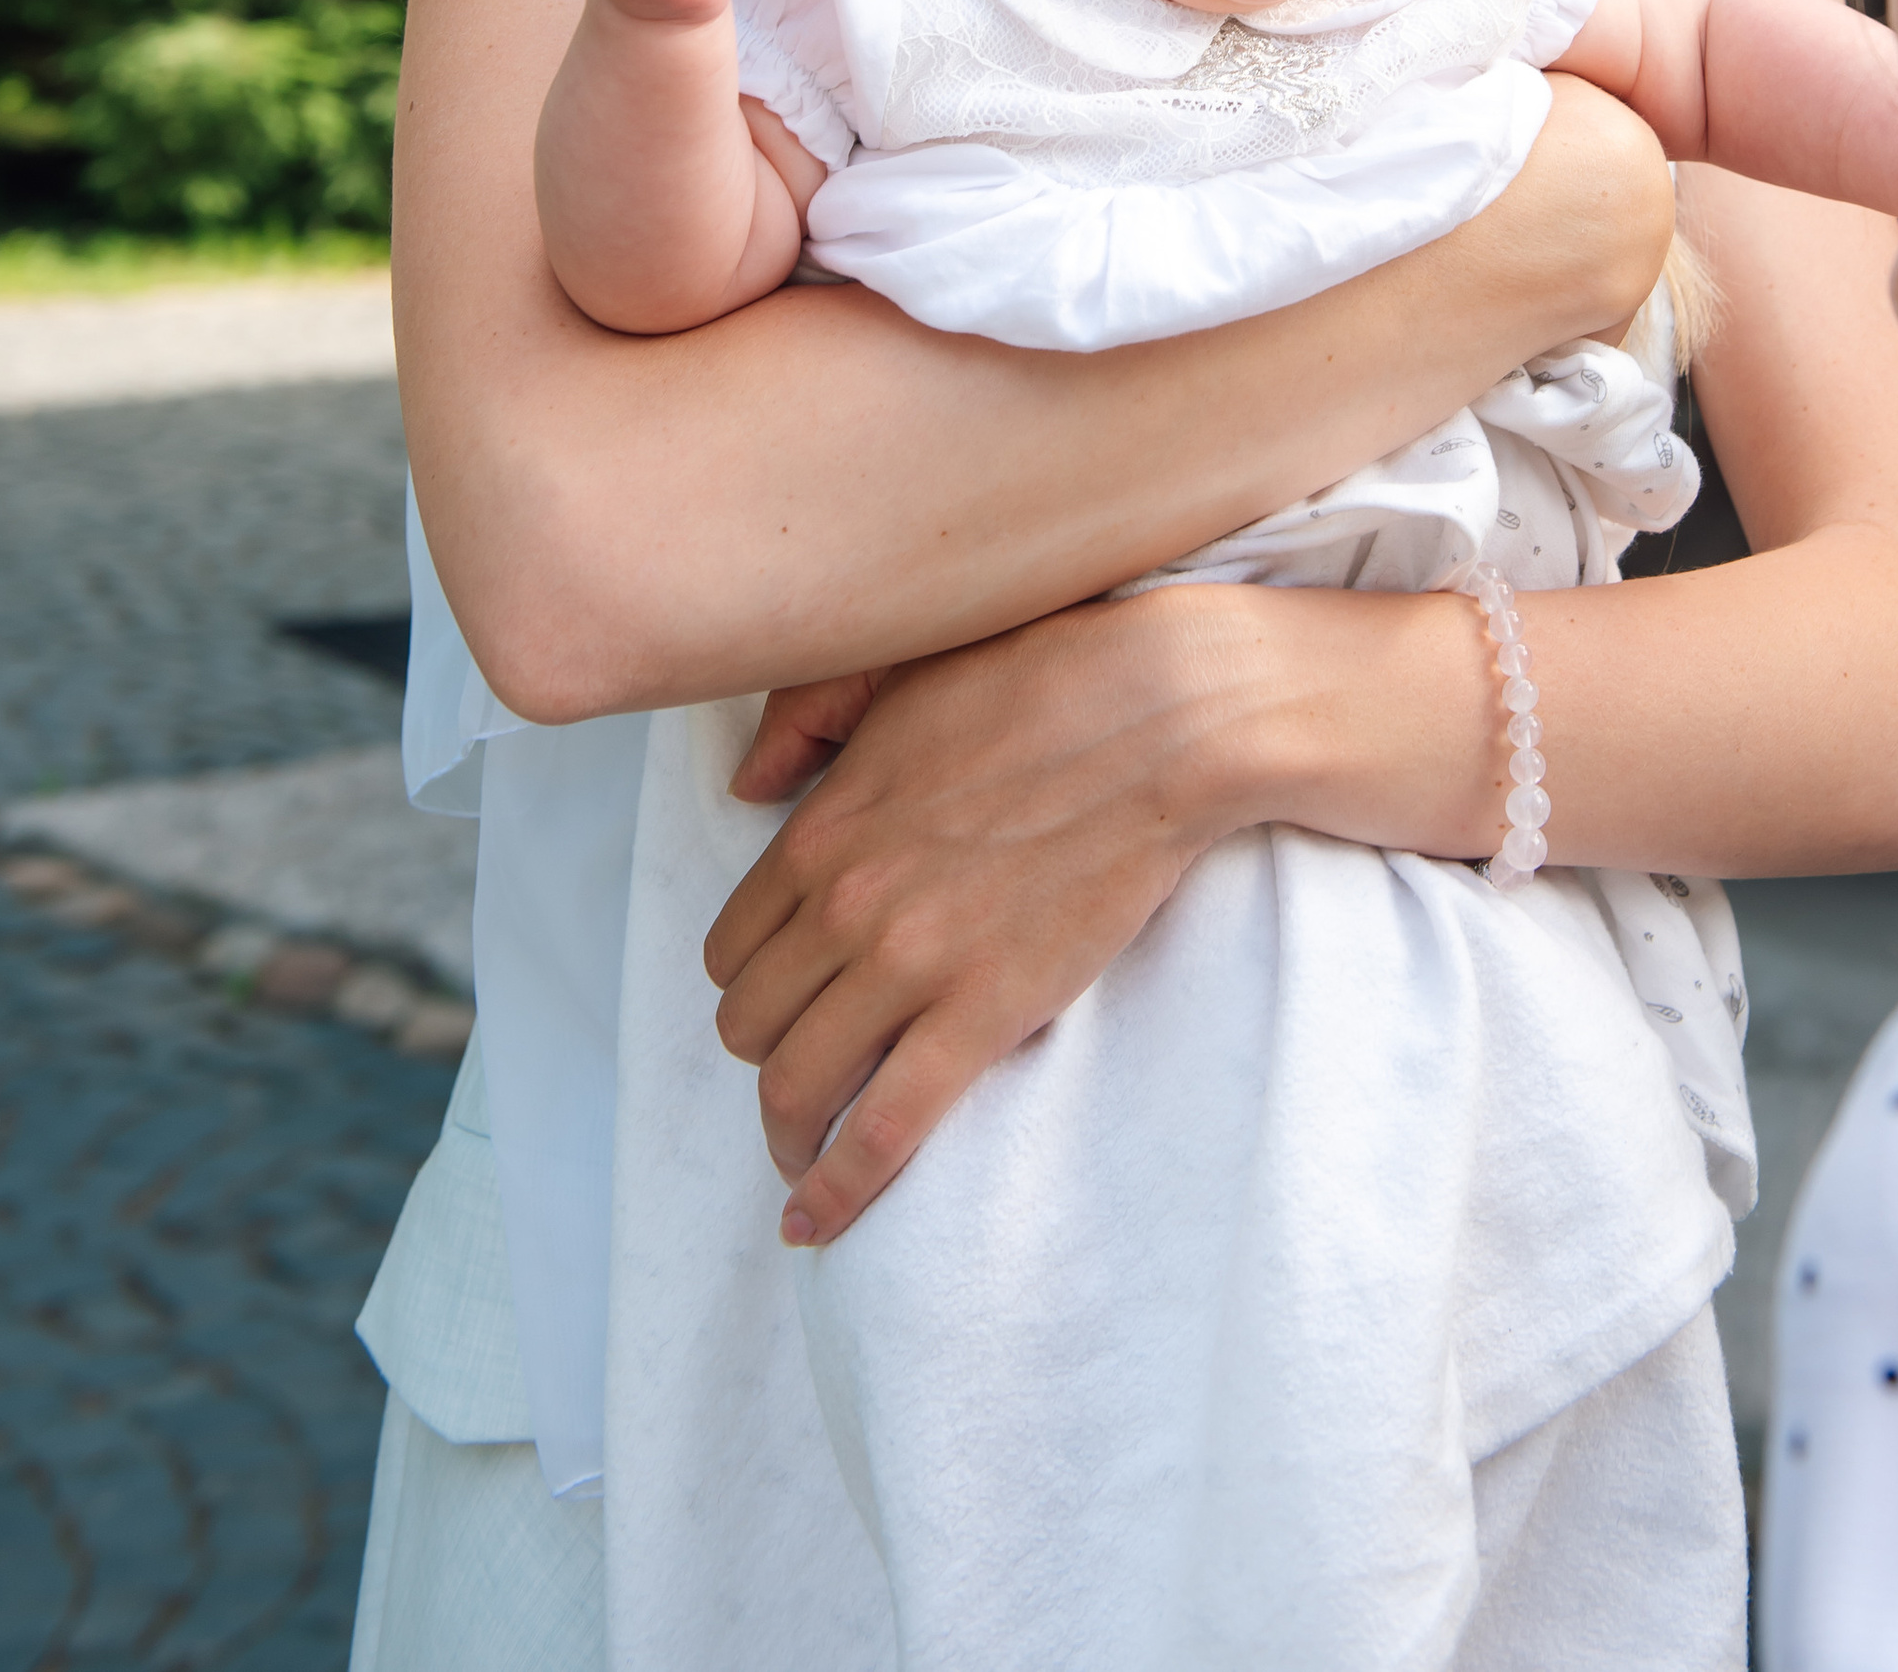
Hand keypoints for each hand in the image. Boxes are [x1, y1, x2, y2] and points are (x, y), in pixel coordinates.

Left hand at [703, 591, 1250, 1243]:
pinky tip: (815, 1221)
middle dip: (769, 1053)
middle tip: (807, 1068)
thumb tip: (747, 784)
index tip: (783, 1001)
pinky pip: (880, 1131)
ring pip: (794, 1086)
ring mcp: (910, 964)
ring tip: (804, 1152)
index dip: (752, 984)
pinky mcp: (983, 1013)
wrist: (1165, 713)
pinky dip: (836, 1192)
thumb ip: (810, 723)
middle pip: (751, 1023)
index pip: (732, 947)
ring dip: (788, 1131)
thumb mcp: (903, 675)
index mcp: (821, 829)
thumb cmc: (1044, 681)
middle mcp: (844, 904)